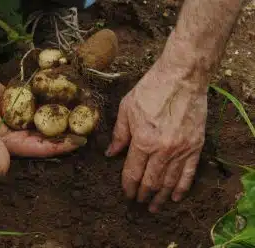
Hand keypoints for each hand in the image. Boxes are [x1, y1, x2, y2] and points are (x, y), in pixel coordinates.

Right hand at [0, 63, 84, 179]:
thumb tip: (0, 176)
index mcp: (10, 143)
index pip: (40, 147)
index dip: (60, 146)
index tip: (80, 141)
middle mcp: (17, 133)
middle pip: (46, 135)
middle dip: (66, 133)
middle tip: (88, 128)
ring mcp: (19, 117)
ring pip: (44, 120)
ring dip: (61, 118)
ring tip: (82, 113)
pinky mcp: (19, 103)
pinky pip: (37, 104)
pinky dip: (50, 103)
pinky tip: (65, 98)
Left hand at [105, 58, 207, 212]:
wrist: (182, 77)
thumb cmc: (151, 89)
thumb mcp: (126, 109)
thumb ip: (119, 134)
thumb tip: (111, 153)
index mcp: (142, 141)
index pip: (132, 172)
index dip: (128, 186)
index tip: (126, 193)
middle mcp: (162, 150)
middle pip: (150, 181)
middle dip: (142, 195)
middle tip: (138, 202)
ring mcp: (181, 150)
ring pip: (169, 181)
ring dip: (160, 197)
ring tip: (154, 207)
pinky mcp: (195, 146)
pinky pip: (189, 173)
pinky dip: (181, 187)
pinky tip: (175, 197)